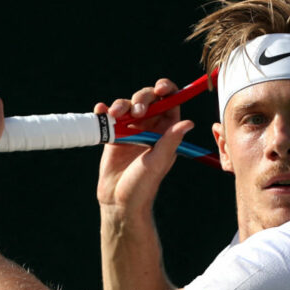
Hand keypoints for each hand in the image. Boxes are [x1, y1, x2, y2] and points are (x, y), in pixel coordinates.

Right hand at [95, 78, 194, 211]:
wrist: (119, 201)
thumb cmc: (143, 185)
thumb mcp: (158, 161)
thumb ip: (170, 141)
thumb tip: (188, 123)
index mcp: (166, 131)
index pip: (170, 102)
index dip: (167, 90)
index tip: (160, 88)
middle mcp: (150, 127)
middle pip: (147, 99)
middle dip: (141, 98)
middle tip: (136, 112)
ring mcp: (130, 130)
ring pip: (127, 105)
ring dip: (121, 105)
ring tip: (115, 115)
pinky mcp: (112, 135)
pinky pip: (108, 116)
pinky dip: (104, 111)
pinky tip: (101, 111)